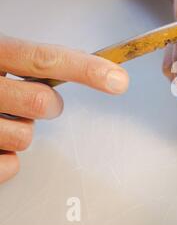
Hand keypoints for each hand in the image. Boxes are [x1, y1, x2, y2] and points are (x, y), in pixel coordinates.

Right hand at [0, 34, 128, 183]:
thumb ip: (32, 63)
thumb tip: (94, 75)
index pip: (44, 58)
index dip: (87, 69)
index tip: (118, 79)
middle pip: (41, 102)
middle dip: (47, 106)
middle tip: (32, 102)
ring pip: (24, 136)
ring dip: (20, 131)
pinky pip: (9, 166)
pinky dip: (8, 159)